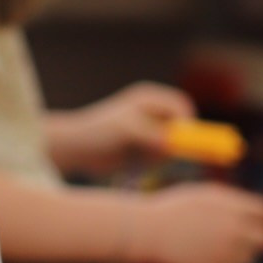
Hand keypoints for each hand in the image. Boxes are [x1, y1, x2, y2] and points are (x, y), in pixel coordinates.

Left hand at [53, 84, 194, 174]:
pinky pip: (159, 159)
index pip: (181, 105)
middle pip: (180, 129)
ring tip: (133, 155)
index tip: (177, 141)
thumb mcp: (127, 130)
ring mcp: (150, 131)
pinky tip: (130, 162)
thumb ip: (152, 134)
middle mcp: (153, 112)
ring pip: (171, 146)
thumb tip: (173, 143)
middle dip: (170, 143)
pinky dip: (150, 163)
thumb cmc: (97, 132)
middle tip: (150, 152)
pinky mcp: (145, 148)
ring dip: (158, 156)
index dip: (185, 123)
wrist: (76, 149)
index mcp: (150, 98)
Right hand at [126, 185, 262, 262]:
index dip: (257, 216)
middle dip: (255, 237)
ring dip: (240, 252)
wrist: (148, 231)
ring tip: (214, 246)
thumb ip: (235, 203)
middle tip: (240, 238)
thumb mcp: (206, 195)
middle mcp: (236, 228)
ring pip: (251, 256)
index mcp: (234, 206)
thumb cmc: (174, 210)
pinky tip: (210, 257)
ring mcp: (227, 250)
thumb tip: (260, 213)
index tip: (247, 219)